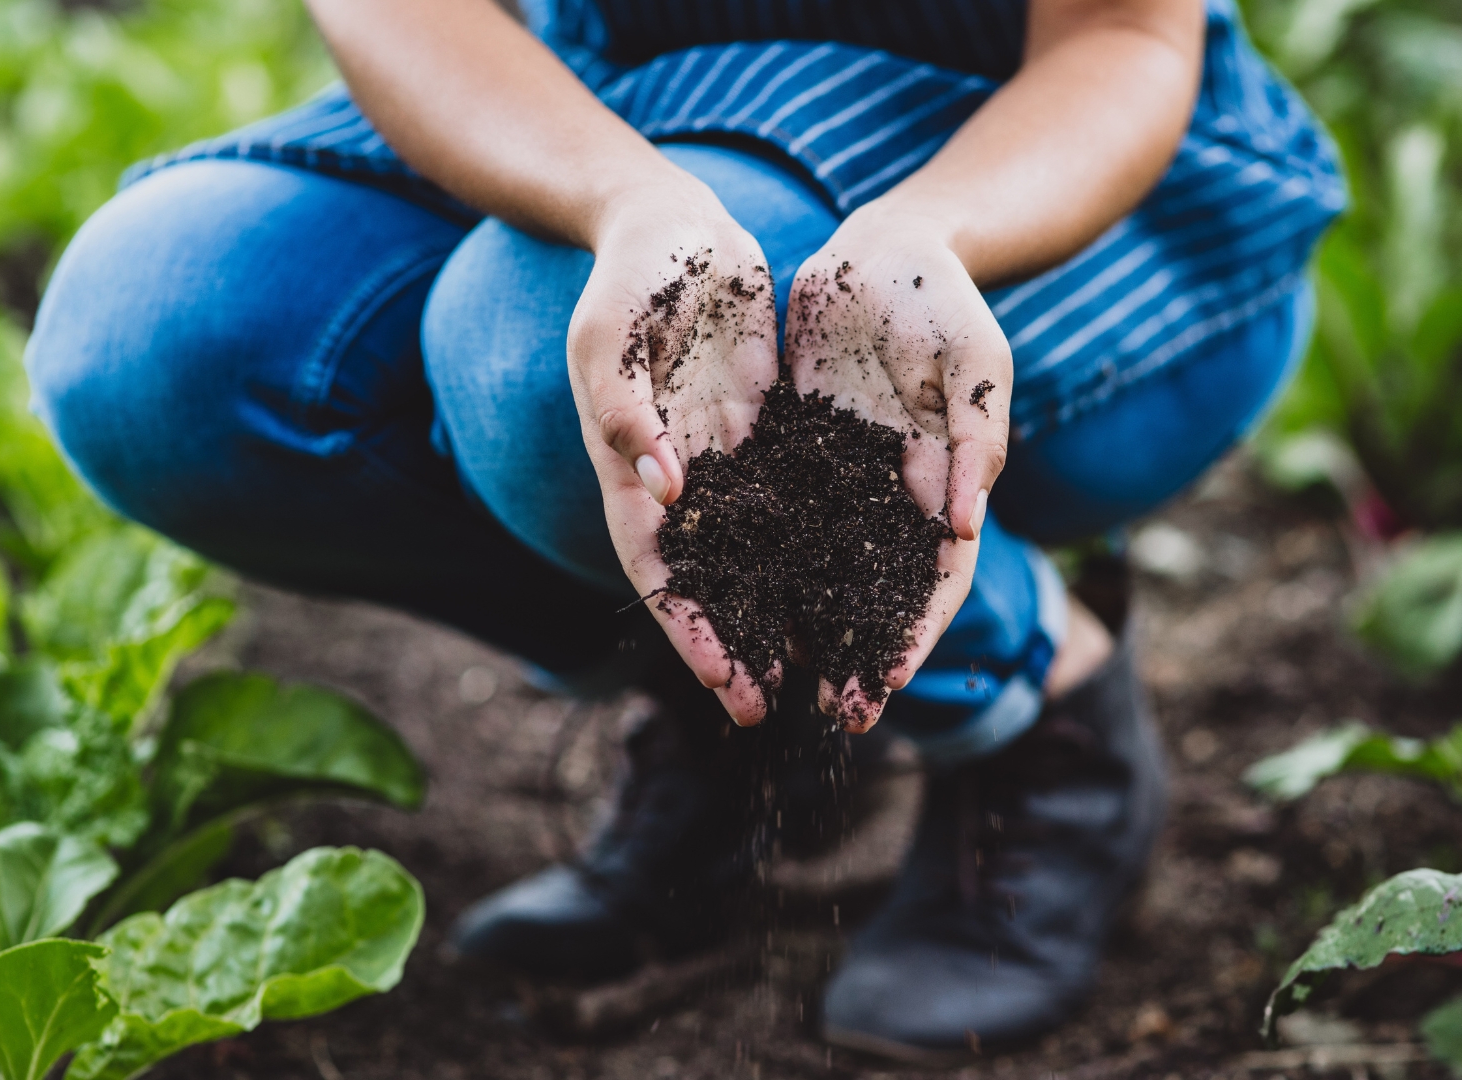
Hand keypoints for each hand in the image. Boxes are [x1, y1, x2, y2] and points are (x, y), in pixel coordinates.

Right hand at [566, 181, 780, 723]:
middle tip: (764, 710)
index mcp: (626, 463)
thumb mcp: (614, 331)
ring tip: (812, 669)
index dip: (687, 626)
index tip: (722, 681)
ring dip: (773, 612)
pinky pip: (788, 504)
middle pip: (702, 579)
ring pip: (748, 554)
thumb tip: (664, 489)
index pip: (656, 565)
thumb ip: (625, 407)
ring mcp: (717, 458)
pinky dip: (808, 549)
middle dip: (730, 645)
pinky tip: (846, 586)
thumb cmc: (634, 273)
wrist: (674, 224)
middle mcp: (672, 476)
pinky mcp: (759, 434)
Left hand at [783, 204, 1011, 730]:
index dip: (915, 633)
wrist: (887, 247)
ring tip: (773, 675)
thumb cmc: (945, 301)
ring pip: (820, 564)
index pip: (936, 576)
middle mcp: (894, 493)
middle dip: (858, 651)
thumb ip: (974, 441)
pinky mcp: (798, 447)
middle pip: (877, 589)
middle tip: (831, 711)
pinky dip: (759, 558)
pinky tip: (730, 598)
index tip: (887, 684)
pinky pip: (775, 514)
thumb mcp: (975, 364)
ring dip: (803, 621)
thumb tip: (962, 526)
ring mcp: (843, 475)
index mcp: (946, 481)